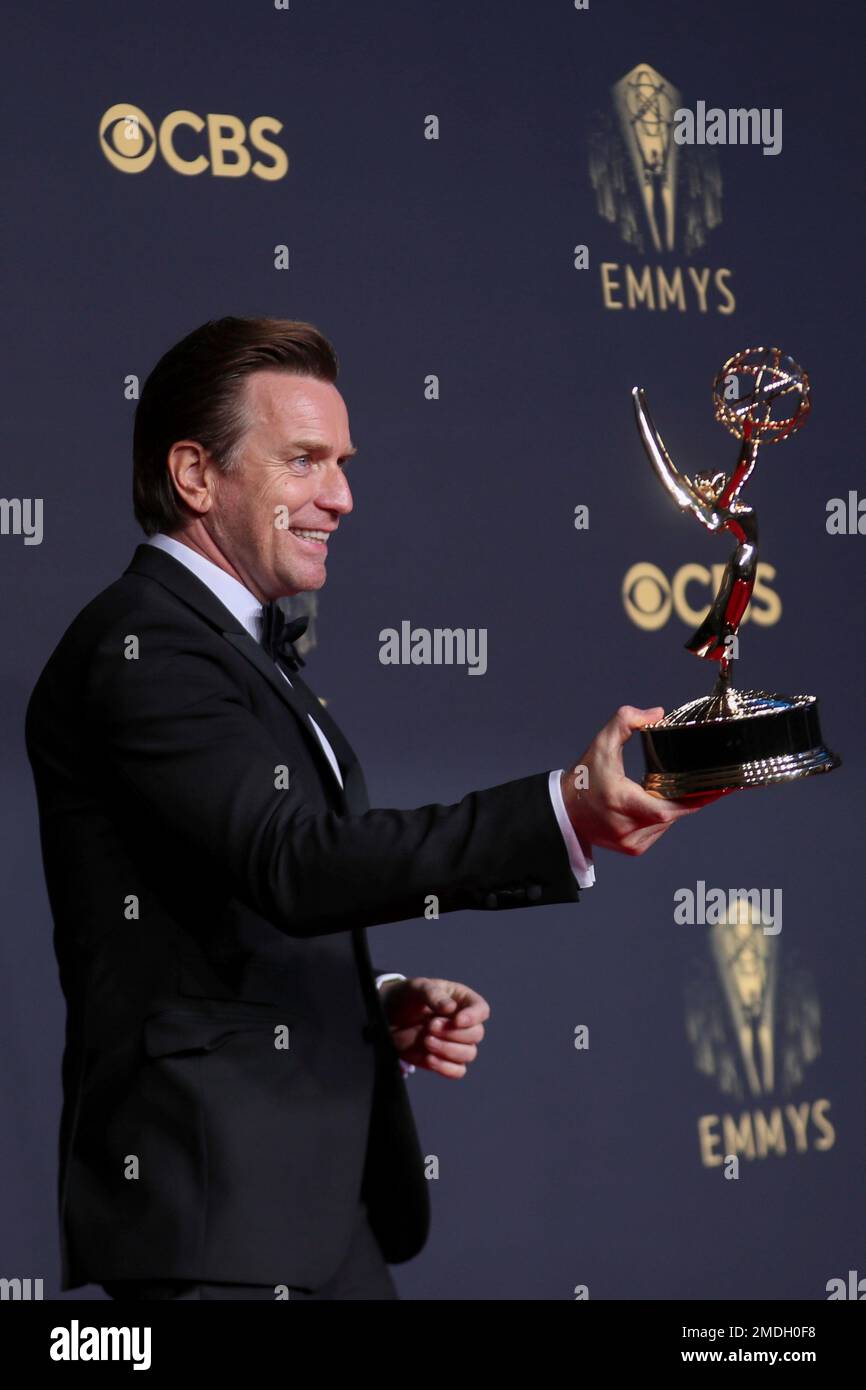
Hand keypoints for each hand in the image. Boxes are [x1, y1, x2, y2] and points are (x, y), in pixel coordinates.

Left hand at [378, 977, 489, 1078]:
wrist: (387, 1017)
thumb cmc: (405, 996)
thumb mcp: (417, 987)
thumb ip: (433, 994)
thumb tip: (450, 1008)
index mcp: (462, 1001)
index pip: (481, 1010)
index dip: (473, 1017)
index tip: (456, 1020)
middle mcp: (463, 1023)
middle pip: (476, 1034)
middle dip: (453, 1033)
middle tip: (430, 1026)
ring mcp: (455, 1043)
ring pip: (469, 1054)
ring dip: (448, 1050)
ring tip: (426, 1040)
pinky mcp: (444, 1060)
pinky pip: (457, 1071)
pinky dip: (445, 1068)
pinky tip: (429, 1058)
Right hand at [561, 705, 730, 856]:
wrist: (564, 811)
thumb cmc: (583, 777)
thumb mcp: (601, 743)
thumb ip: (626, 721)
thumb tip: (658, 713)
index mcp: (621, 802)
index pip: (666, 808)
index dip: (694, 800)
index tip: (715, 788)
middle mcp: (627, 827)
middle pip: (674, 814)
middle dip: (690, 798)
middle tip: (708, 782)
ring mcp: (631, 842)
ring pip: (669, 823)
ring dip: (676, 806)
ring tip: (676, 788)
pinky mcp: (633, 849)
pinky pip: (660, 831)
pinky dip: (664, 817)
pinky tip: (658, 803)